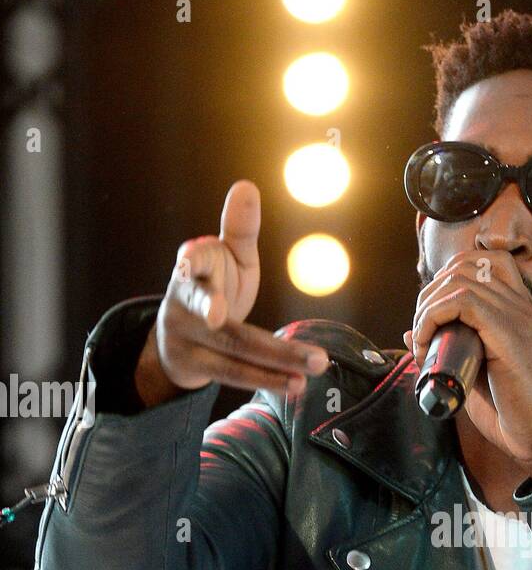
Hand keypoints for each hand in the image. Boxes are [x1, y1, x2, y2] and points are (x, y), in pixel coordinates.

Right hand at [141, 181, 330, 404]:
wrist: (178, 339)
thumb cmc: (211, 285)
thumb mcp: (224, 258)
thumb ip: (238, 230)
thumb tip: (246, 185)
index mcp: (192, 268)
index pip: (193, 261)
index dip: (191, 259)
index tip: (188, 257)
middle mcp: (183, 302)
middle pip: (212, 309)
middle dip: (226, 311)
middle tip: (226, 312)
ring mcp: (187, 337)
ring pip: (232, 348)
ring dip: (276, 359)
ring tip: (315, 364)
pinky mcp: (196, 366)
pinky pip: (233, 374)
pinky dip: (268, 379)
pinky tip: (297, 384)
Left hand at [405, 249, 531, 481]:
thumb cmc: (515, 418)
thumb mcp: (475, 377)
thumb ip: (452, 351)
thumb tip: (412, 332)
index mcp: (521, 313)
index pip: (486, 262)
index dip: (449, 280)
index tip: (431, 317)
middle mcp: (524, 307)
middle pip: (466, 265)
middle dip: (431, 293)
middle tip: (421, 332)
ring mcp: (520, 318)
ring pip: (460, 280)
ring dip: (428, 307)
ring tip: (422, 341)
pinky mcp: (511, 334)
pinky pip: (462, 302)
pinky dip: (433, 317)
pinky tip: (426, 344)